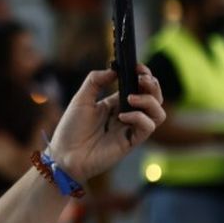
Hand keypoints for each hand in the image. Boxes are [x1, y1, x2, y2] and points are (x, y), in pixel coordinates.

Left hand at [44, 66, 165, 181]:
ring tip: (131, 98)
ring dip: (150, 101)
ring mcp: (131, 128)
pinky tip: (122, 117)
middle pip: (155, 98)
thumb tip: (113, 69)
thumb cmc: (71, 129)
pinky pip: (147, 127)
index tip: (138, 67)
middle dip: (153, 85)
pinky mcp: (131, 142)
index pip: (139, 87)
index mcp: (116, 103)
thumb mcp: (81, 99)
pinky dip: (139, 118)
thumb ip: (95, 81)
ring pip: (158, 113)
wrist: (65, 155)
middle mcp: (127, 114)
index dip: (143, 75)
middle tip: (141, 78)